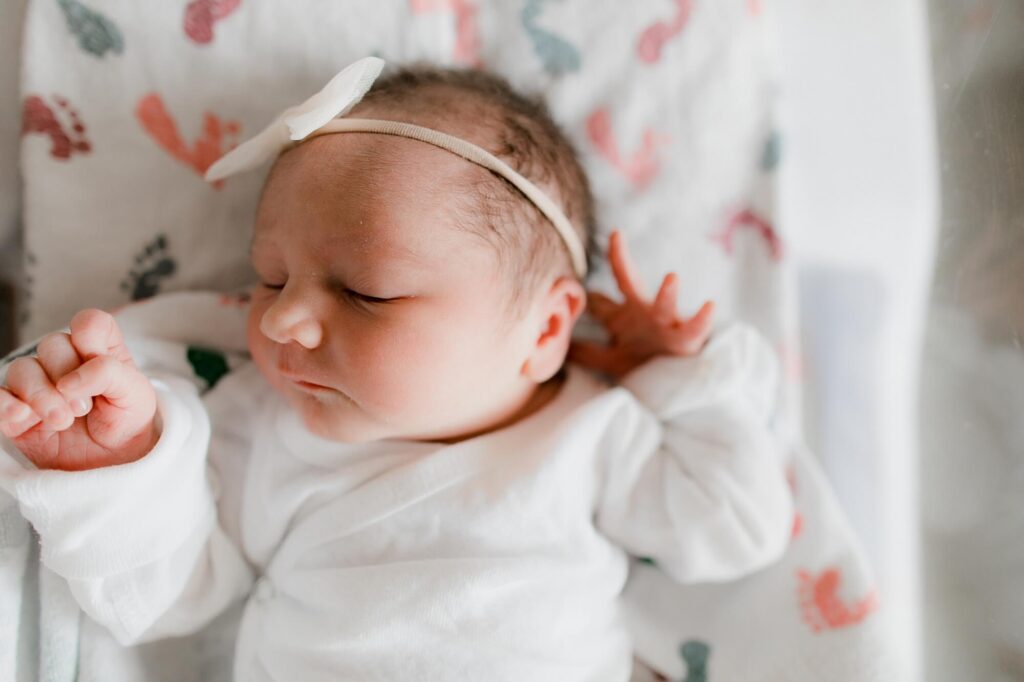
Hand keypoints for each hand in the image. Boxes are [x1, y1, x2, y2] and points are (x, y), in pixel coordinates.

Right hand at [0, 309, 157, 470]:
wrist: (115, 462)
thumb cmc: (127, 421)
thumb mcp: (136, 395)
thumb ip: (110, 373)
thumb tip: (71, 379)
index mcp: (100, 349)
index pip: (89, 323)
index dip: (89, 336)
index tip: (96, 358)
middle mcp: (66, 361)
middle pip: (52, 345)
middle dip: (66, 374)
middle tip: (83, 408)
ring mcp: (39, 385)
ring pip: (22, 369)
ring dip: (41, 394)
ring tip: (62, 421)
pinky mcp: (18, 412)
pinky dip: (6, 405)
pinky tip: (22, 417)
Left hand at [570, 230, 714, 378]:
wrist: (680, 378)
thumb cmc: (647, 363)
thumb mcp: (614, 359)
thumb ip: (589, 354)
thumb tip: (564, 349)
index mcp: (623, 317)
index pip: (600, 302)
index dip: (587, 298)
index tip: (569, 288)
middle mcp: (643, 312)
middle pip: (630, 282)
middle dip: (622, 260)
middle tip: (616, 235)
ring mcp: (666, 323)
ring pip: (666, 304)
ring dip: (668, 293)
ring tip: (672, 277)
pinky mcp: (688, 338)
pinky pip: (697, 327)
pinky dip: (703, 318)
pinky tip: (710, 306)